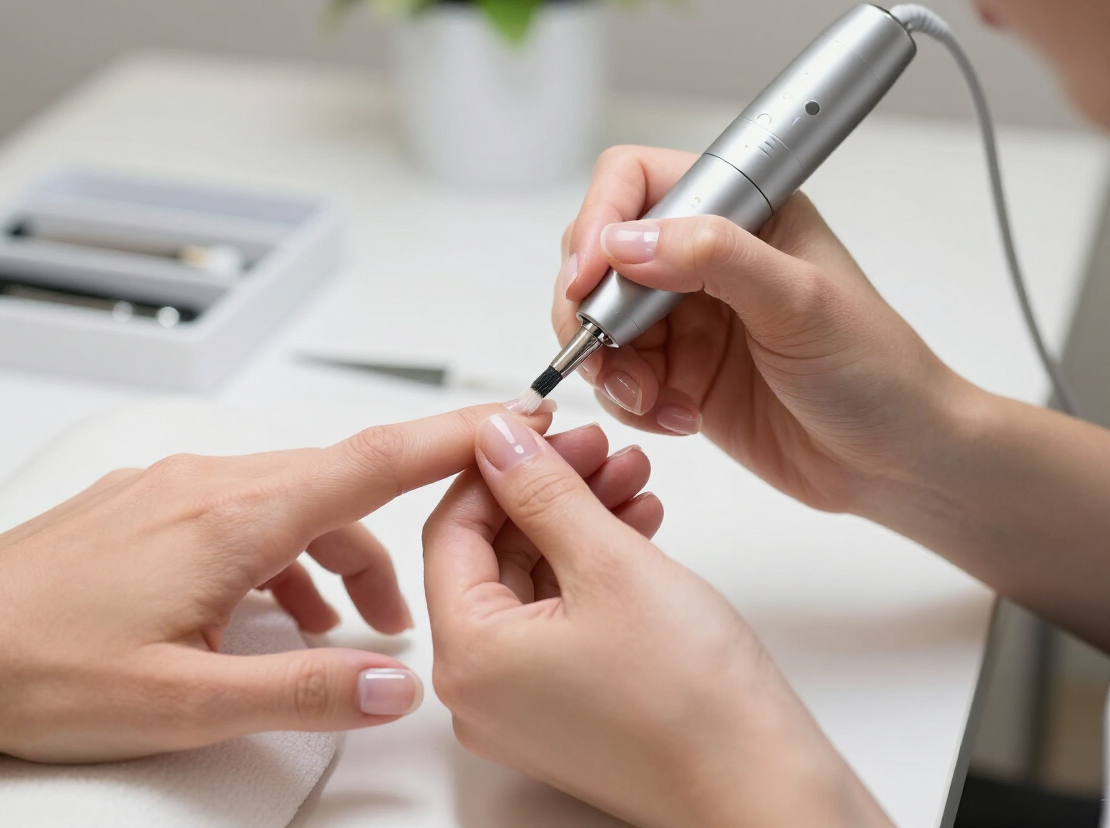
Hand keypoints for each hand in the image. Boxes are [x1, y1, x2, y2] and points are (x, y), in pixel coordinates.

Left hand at [0, 403, 550, 762]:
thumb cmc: (37, 668)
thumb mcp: (184, 704)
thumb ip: (302, 693)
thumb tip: (397, 687)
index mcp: (235, 517)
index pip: (375, 458)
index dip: (456, 435)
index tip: (516, 416)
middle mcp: (210, 483)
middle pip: (342, 485)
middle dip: (392, 539)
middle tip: (416, 602)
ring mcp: (175, 488)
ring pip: (293, 500)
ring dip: (334, 554)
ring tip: (340, 629)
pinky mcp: (150, 504)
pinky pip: (246, 510)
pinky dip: (282, 553)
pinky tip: (268, 613)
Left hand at [424, 411, 890, 827]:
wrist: (763, 790)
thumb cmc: (694, 704)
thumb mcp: (610, 563)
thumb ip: (543, 489)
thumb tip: (499, 438)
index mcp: (469, 657)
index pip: (452, 529)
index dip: (497, 465)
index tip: (537, 424)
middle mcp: (481, 689)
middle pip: (493, 552)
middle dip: (549, 488)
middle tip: (598, 446)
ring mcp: (522, 703)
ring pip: (533, 578)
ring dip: (580, 519)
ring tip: (631, 477)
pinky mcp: (565, 705)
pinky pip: (561, 614)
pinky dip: (594, 565)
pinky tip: (636, 523)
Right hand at [553, 146, 971, 512]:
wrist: (893, 460)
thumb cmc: (875, 370)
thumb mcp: (802, 302)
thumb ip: (714, 259)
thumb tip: (626, 242)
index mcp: (741, 212)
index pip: (637, 182)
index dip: (599, 222)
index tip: (589, 279)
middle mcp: (705, 258)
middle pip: (600, 254)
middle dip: (594, 308)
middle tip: (610, 353)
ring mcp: (688, 317)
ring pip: (599, 321)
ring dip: (610, 365)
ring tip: (653, 399)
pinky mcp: (678, 373)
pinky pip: (617, 377)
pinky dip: (630, 401)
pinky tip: (679, 417)